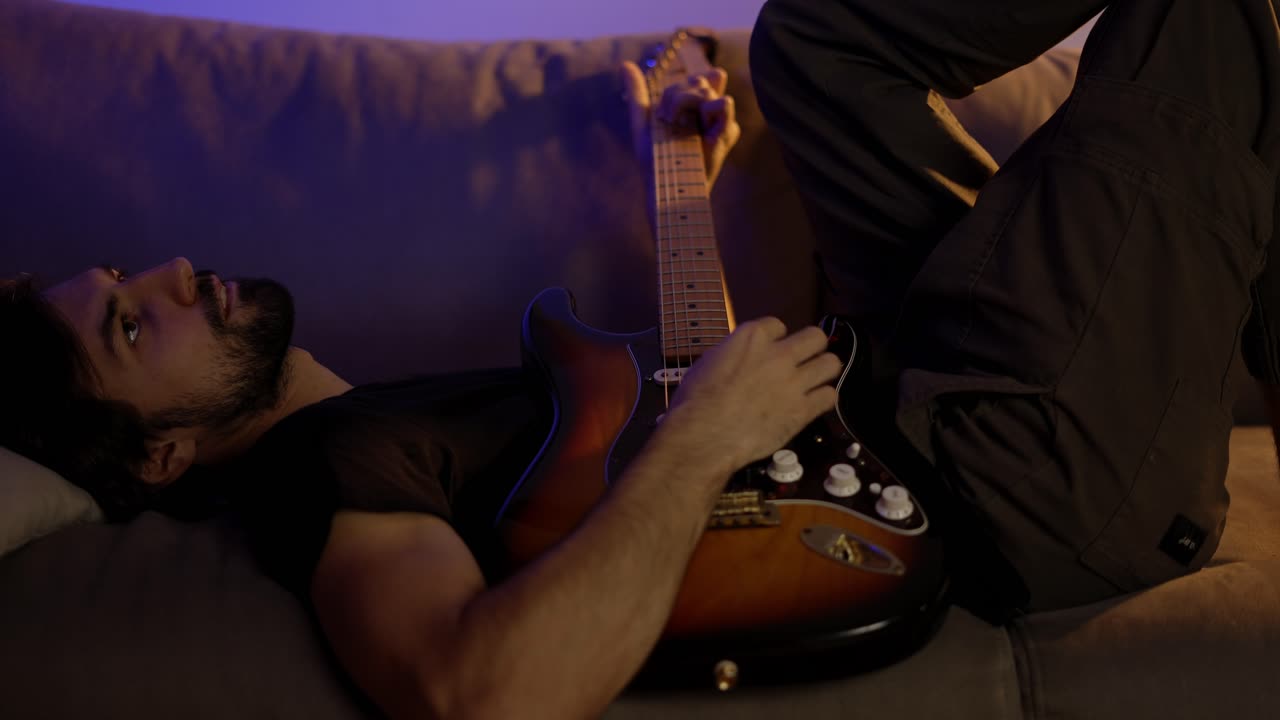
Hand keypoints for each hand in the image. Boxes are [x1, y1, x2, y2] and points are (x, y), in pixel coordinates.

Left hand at [619, 61, 740, 188]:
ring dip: (684, 104)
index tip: (668, 111)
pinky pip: (723, 102)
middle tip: (668, 122)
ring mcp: (719, 121)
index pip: (696, 78)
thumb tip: (625, 64)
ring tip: (679, 128)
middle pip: (697, 80)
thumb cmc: (655, 160)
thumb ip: (637, 93)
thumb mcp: (642, 121)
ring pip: (706, 88)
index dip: (683, 86)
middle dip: (675, 97)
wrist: (664, 185)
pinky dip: (707, 110)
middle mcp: (709, 111)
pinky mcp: (727, 132)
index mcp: (693, 106)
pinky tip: (699, 130)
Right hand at [654, 318, 840, 483]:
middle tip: (804, 359)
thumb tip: (742, 359)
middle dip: (811, 346)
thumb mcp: (709, 361)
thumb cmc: (696, 399)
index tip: (772, 349)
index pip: (778, 325)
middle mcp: (779, 354)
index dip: (776, 338)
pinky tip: (813, 403)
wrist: (705, 433)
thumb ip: (733, 354)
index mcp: (752, 337)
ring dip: (823, 370)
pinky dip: (823, 399)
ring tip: (814, 380)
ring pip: (831, 363)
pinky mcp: (803, 410)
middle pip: (815, 337)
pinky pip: (830, 396)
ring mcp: (794, 381)